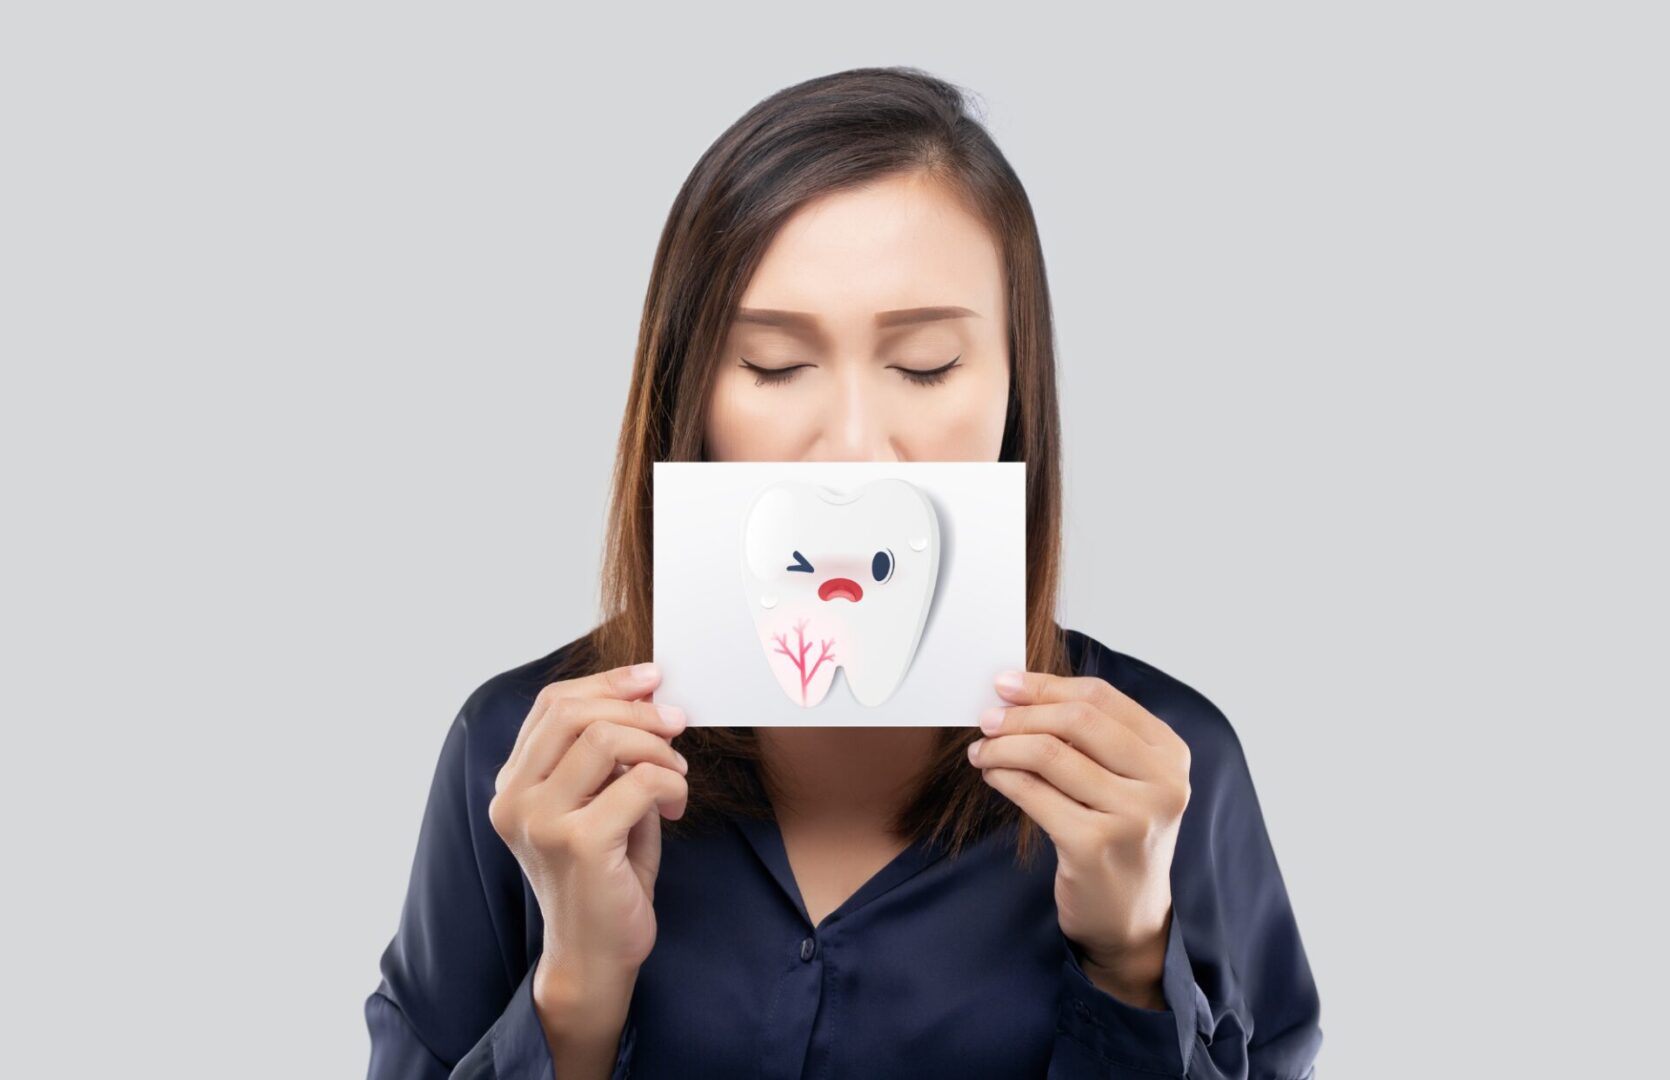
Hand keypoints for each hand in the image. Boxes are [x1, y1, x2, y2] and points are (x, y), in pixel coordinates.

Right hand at [488, 662, 689, 1003]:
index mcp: (513, 783)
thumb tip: (649, 693)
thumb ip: (609, 753)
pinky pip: (637, 781)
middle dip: (637, 708)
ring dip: (658, 749)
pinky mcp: (577, 843)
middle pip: (574, 711)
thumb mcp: (600, 801)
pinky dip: (669, 783)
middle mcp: (515, 799)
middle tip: (678, 722)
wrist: (595, 955)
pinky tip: (675, 805)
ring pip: (605, 738)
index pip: (552, 704)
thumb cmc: (605, 875)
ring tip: (677, 776)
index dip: (607, 682)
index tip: (653, 678)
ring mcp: (540, 821)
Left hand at [967, 669, 1190, 1006]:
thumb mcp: (1125, 781)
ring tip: (982, 750)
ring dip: (1003, 746)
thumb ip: (1091, 737)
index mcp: (1170, 754)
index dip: (1047, 685)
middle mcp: (1161, 782)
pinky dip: (1003, 777)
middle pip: (1076, 720)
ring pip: (1049, 754)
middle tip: (986, 717)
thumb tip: (1021, 692)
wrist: (1129, 916)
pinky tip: (991, 775)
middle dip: (1021, 713)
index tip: (1006, 684)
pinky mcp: (1095, 845)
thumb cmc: (1118, 836)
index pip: (1101, 697)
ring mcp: (1132, 816)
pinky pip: (1033, 793)